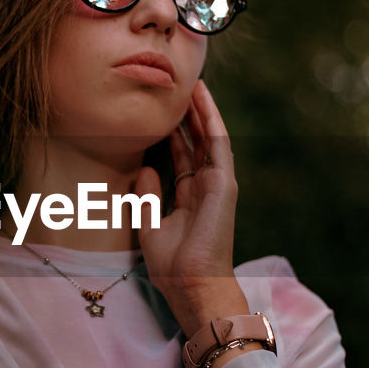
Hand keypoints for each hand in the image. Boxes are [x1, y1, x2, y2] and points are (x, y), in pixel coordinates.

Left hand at [135, 79, 245, 333]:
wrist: (192, 285)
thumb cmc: (173, 266)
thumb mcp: (151, 226)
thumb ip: (148, 196)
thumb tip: (144, 168)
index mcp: (190, 197)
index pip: (182, 157)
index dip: (173, 134)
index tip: (161, 112)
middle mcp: (206, 187)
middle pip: (196, 142)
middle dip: (187, 115)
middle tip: (176, 88)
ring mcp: (218, 183)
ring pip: (208, 137)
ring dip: (201, 110)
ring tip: (191, 82)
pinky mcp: (224, 182)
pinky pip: (216, 143)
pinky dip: (210, 119)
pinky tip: (201, 97)